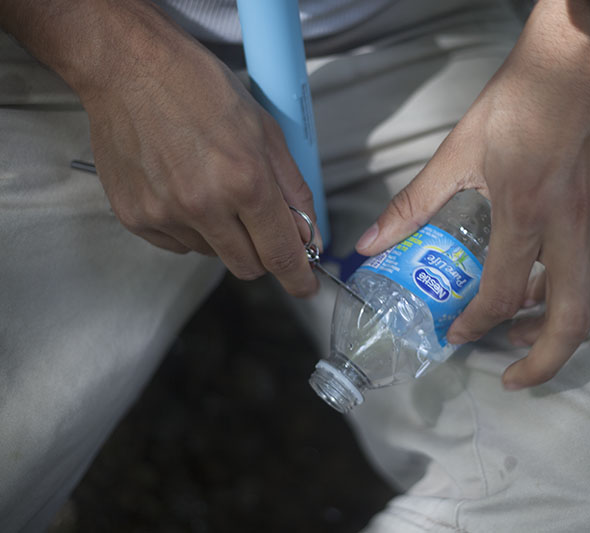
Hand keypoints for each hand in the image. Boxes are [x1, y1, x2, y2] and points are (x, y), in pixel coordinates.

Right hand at [76, 3, 319, 295]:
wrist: (129, 67)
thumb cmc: (199, 87)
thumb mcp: (264, 129)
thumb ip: (292, 187)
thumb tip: (310, 233)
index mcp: (244, 181)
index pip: (280, 253)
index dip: (297, 278)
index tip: (304, 287)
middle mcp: (204, 205)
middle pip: (248, 266)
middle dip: (263, 254)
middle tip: (259, 224)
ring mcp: (165, 215)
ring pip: (212, 255)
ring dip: (224, 236)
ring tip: (210, 187)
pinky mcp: (136, 217)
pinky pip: (178, 244)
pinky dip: (190, 229)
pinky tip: (182, 190)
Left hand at [355, 0, 589, 386]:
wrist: (583, 55)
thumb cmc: (521, 98)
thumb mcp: (460, 149)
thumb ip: (414, 203)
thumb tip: (370, 242)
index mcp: (527, 209)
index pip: (502, 294)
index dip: (477, 325)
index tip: (460, 335)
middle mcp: (574, 223)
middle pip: (572, 321)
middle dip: (543, 362)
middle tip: (514, 376)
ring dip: (557, 324)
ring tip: (523, 327)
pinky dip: (574, 284)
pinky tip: (548, 273)